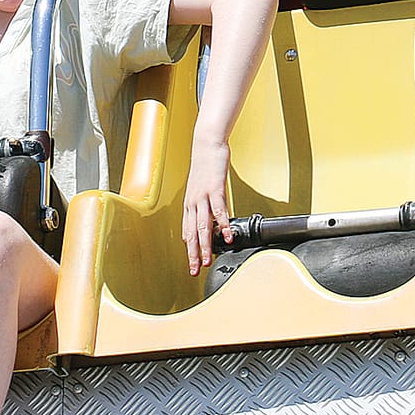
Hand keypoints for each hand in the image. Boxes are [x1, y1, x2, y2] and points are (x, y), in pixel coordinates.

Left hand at [180, 137, 233, 277]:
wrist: (206, 145)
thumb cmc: (206, 167)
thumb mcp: (202, 189)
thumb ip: (206, 206)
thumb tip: (212, 222)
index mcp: (189, 204)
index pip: (187, 232)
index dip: (189, 250)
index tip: (192, 264)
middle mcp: (192, 202)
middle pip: (192, 233)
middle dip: (194, 254)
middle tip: (196, 270)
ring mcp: (202, 196)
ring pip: (202, 226)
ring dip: (205, 245)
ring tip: (208, 260)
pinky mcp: (214, 189)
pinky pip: (219, 211)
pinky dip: (223, 225)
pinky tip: (227, 237)